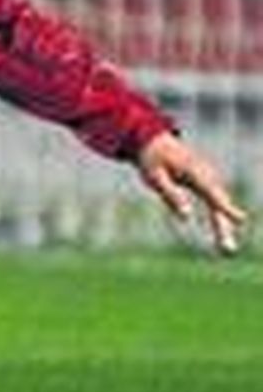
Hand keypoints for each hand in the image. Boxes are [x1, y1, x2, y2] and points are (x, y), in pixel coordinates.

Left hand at [136, 131, 246, 255]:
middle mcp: (205, 175)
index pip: (211, 193)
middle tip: (228, 250)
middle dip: (224, 226)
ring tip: (226, 250)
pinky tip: (223, 237)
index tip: (240, 220)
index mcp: (193, 171)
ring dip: (224, 226)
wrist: (152, 140)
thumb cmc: (151, 159)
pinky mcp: (205, 183)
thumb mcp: (154, 177)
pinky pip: (215, 203)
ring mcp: (207, 178)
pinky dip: (220, 218)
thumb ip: (170, 195)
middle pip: (218, 203)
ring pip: (218, 205)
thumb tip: (186, 218)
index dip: (225, 207)